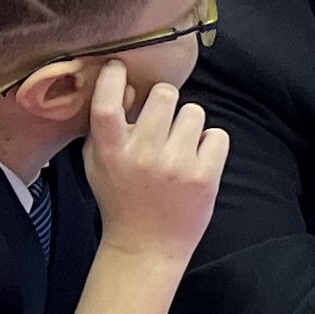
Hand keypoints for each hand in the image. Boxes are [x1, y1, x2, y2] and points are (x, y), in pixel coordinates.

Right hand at [79, 64, 225, 268]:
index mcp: (110, 151)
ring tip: (179, 146)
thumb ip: (104, 127)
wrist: (146, 246)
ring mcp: (176, 165)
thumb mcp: (97, 163)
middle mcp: (143, 155)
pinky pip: (217, 134)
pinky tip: (197, 159)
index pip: (107, 103)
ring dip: (188, 124)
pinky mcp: (205, 176)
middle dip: (164, 103)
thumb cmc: (120, 198)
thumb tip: (127, 85)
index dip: (113, 78)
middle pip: (164, 94)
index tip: (119, 67)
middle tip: (162, 122)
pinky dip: (210, 144)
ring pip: (194, 111)